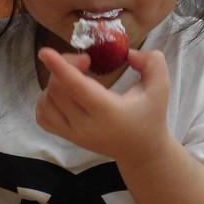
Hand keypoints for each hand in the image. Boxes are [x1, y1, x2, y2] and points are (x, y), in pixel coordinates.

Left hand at [35, 47, 170, 160]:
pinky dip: (46, 99)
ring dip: (54, 82)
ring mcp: (72, 133)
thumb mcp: (161, 88)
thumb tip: (129, 53)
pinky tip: (64, 93)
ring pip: (46, 102)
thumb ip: (152, 63)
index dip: (60, 68)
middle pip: (57, 89)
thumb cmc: (150, 117)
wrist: (140, 151)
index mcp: (108, 112)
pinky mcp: (66, 136)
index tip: (45, 52)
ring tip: (75, 78)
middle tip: (85, 61)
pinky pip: (42, 115)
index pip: (77, 88)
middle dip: (64, 66)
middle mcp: (85, 125)